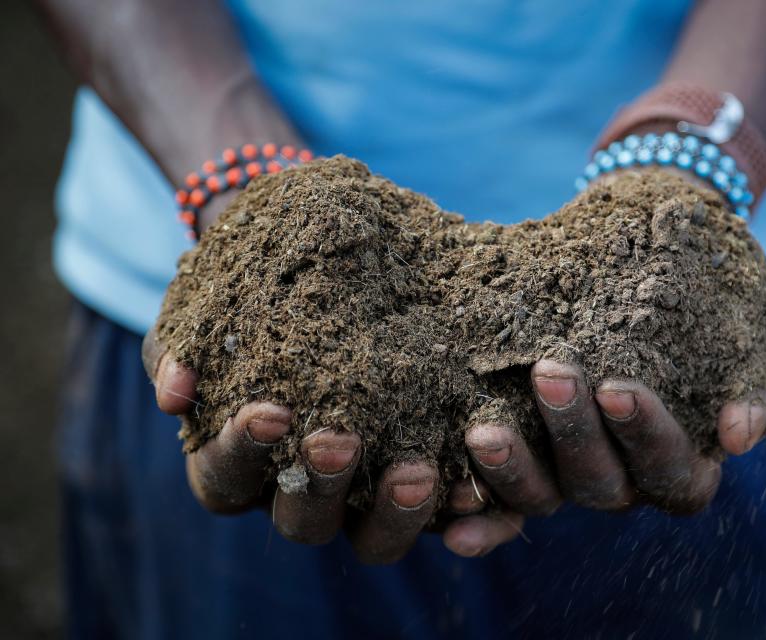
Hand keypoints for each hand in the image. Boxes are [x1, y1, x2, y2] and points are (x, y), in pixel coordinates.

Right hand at [141, 328, 523, 562]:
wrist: (326, 269)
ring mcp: (363, 496)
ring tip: (418, 470)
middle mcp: (300, 493)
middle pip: (301, 522)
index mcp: (239, 463)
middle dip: (320, 485)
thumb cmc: (253, 297)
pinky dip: (459, 510)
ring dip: (395, 513)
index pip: (225, 479)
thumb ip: (180, 346)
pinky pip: (443, 518)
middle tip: (341, 438)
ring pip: (373, 537)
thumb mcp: (209, 309)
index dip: (241, 453)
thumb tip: (173, 391)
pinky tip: (477, 486)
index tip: (268, 411)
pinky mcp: (420, 485)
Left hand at [464, 359, 765, 516]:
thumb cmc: (719, 336)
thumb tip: (737, 435)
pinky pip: (500, 510)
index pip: (671, 472)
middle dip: (574, 433)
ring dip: (513, 471)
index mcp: (681, 469)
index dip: (647, 437)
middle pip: (601, 484)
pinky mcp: (526, 472)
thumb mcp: (760, 358)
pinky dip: (478, 519)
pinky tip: (446, 524)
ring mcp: (570, 482)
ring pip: (544, 496)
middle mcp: (625, 485)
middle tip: (550, 372)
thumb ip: (765, 396)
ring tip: (483, 431)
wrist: (659, 305)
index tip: (618, 387)